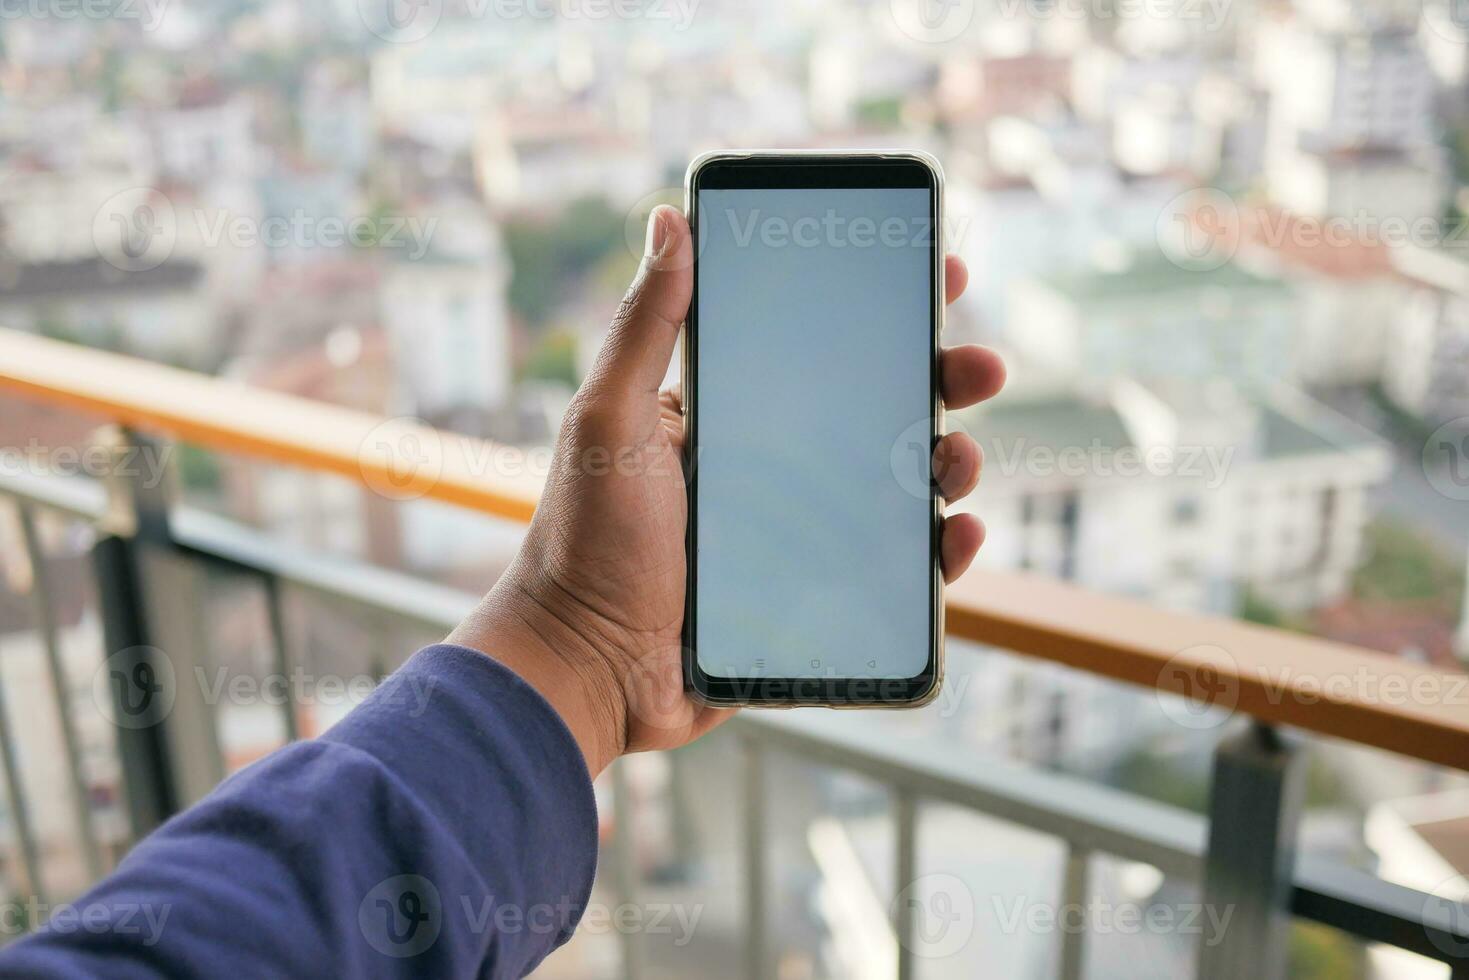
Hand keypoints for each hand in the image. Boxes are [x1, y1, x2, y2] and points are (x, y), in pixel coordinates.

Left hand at [449, 206, 1005, 774]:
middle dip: (942, 384)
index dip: (883, 312)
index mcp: (730, 416)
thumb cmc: (583, 541)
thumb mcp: (608, 420)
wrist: (585, 668)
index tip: (939, 274)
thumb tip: (668, 219)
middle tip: (983, 368)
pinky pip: (894, 572)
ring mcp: (799, 537)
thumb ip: (644, 325)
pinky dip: (938, 555)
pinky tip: (958, 537)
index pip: (819, 348)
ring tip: (958, 460)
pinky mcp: (817, 602)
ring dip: (949, 465)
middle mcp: (772, 469)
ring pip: (897, 489)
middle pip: (878, 413)